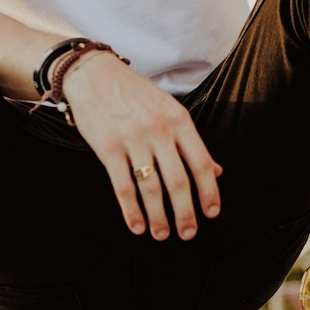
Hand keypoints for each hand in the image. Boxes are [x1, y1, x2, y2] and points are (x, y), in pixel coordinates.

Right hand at [59, 52, 222, 239]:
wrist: (93, 74)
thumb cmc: (134, 92)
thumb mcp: (169, 108)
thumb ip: (190, 141)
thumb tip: (216, 170)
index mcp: (179, 120)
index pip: (201, 162)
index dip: (209, 192)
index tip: (211, 213)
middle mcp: (158, 130)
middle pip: (178, 181)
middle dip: (185, 212)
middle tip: (188, 233)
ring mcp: (133, 140)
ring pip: (150, 188)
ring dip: (158, 217)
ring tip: (162, 235)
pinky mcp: (108, 148)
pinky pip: (123, 186)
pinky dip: (131, 210)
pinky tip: (137, 225)